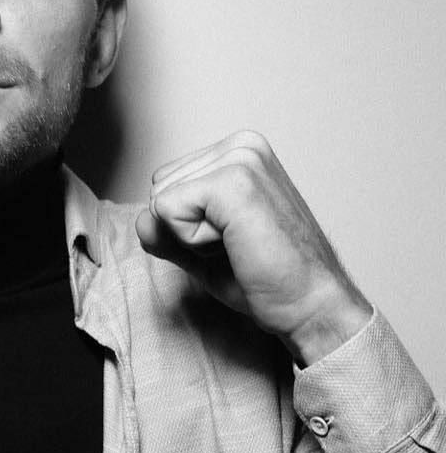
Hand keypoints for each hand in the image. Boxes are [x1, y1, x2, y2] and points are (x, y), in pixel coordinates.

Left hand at [135, 131, 370, 364]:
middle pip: (158, 188)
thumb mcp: (200, 250)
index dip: (184, 225)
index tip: (231, 239)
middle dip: (184, 229)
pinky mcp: (234, 182)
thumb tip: (141, 220)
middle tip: (235, 245)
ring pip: (161, 200)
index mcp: (238, 153)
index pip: (164, 183)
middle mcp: (241, 146)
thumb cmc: (266, 279)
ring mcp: (240, 159)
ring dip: (190, 236)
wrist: (311, 306)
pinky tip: (234, 246)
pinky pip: (167, 212)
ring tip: (238, 245)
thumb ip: (165, 231)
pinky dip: (192, 242)